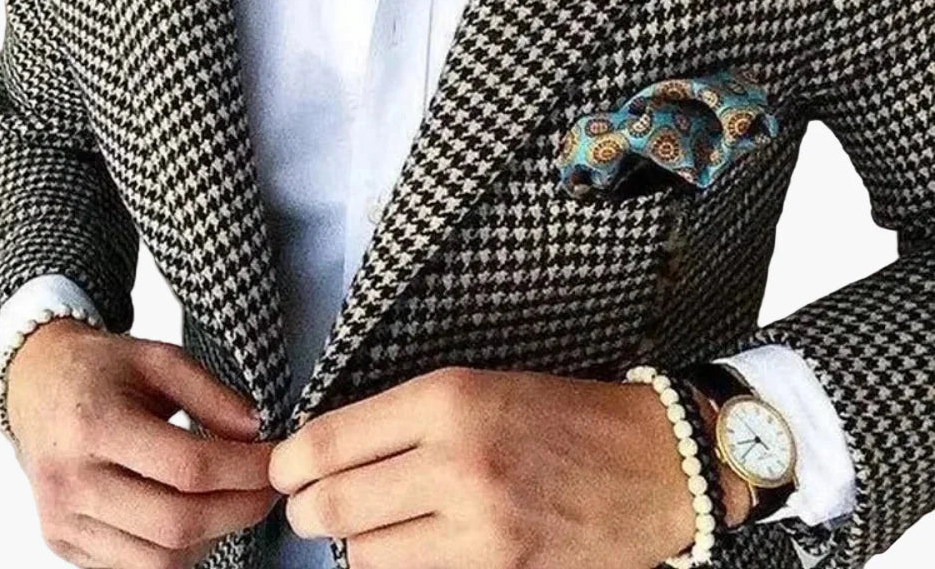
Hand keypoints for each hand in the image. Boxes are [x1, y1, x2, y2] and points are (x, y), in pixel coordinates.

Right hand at [7, 317, 280, 567]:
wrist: (35, 386)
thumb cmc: (103, 368)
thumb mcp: (160, 357)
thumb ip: (211, 393)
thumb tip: (257, 431)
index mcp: (95, 425)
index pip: (188, 468)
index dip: (245, 470)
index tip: (278, 460)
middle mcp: (71, 481)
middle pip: (175, 524)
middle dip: (239, 511)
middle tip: (271, 489)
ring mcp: (62, 521)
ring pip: (157, 561)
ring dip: (213, 537)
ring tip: (237, 501)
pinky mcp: (61, 544)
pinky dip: (177, 551)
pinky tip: (198, 515)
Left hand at [267, 366, 750, 568]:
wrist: (654, 463)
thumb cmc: (562, 411)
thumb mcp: (480, 386)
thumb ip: (406, 416)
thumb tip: (332, 451)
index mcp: (448, 397)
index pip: (331, 439)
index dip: (291, 460)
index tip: (284, 466)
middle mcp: (456, 460)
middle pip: (333, 504)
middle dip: (305, 509)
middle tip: (305, 503)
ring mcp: (478, 525)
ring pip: (363, 553)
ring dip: (351, 540)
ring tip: (364, 521)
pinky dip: (393, 562)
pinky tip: (406, 541)